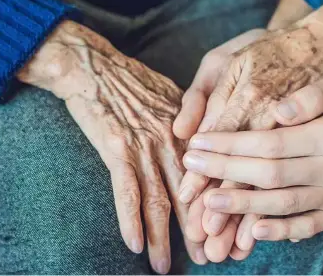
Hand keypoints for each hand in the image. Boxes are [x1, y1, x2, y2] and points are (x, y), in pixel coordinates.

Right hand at [17, 21, 205, 272]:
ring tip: (168, 265)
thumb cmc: (135, 82)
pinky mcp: (118, 150)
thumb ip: (192, 127)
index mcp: (191, 133)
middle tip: (211, 258)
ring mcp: (146, 147)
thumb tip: (203, 150)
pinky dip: (130, 221)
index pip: (211, 178)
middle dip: (200, 230)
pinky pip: (126, 192)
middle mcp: (174, 143)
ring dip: (164, 237)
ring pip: (160, 200)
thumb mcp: (174, 99)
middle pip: (192, 195)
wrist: (95, 67)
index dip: (219, 208)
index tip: (227, 231)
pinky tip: (135, 245)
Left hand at [174, 0, 322, 261]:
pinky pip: (307, 226)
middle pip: (269, 175)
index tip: (199, 143)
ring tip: (207, 202)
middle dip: (225, 172)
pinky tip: (252, 229)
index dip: (231, 145)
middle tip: (191, 168)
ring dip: (241, 206)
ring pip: (282, 204)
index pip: (271, 143)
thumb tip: (277, 112)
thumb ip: (313, 94)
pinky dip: (280, 231)